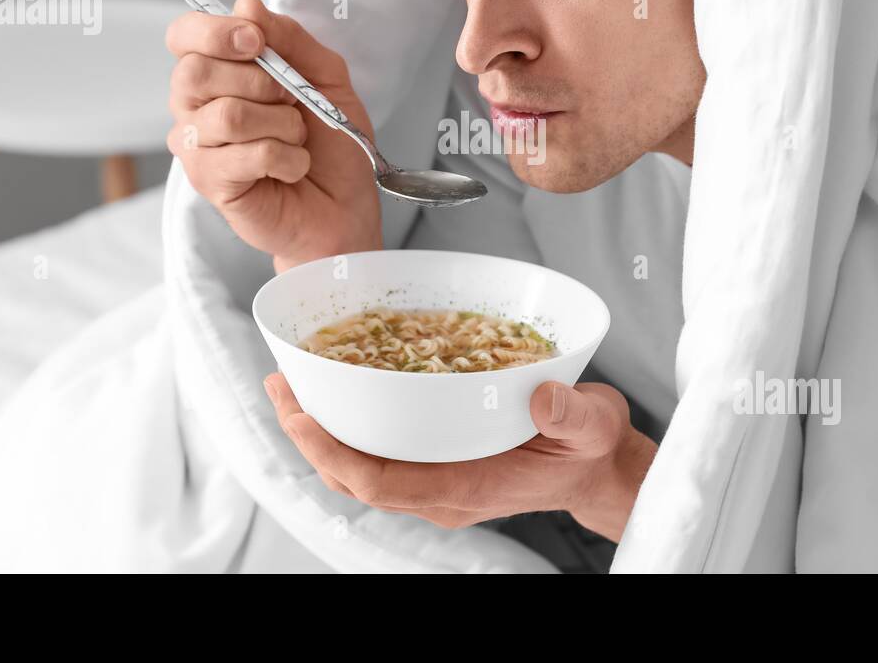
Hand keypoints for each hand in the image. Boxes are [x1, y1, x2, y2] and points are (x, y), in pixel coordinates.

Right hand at [166, 0, 382, 270]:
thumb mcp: (326, 77)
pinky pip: (242, 155)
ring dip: (281, 125)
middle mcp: (196, 108)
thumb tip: (246, 3)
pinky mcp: (210, 184)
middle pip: (194, 73)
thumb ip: (289, 39)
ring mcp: (198, 148)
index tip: (257, 42)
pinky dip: (284, 158)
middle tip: (290, 101)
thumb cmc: (333, 146)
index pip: (184, 36)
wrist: (347, 207)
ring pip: (226, 116)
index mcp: (219, 75)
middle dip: (258, 82)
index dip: (215, 31)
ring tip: (297, 140)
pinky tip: (294, 167)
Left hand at [264, 372, 657, 542]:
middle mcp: (441, 492)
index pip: (380, 482)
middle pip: (354, 477)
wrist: (597, 471)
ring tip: (291, 386)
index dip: (333, 454)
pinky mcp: (437, 464)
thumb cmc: (591, 448)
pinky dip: (349, 428)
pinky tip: (337, 391)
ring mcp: (436, 482)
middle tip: (280, 386)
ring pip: (359, 469)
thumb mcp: (593, 424)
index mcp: (466, 487)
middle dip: (309, 438)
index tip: (301, 417)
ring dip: (320, 433)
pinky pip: (379, 455)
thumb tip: (542, 397)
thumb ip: (572, 413)